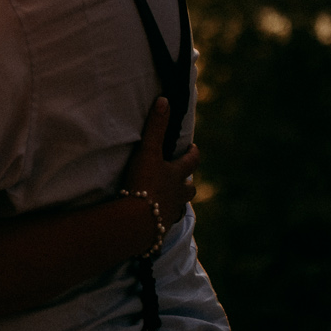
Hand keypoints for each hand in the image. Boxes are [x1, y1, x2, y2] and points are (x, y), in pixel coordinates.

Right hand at [117, 98, 199, 253]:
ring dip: (176, 201)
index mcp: (178, 176)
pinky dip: (161, 218)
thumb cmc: (143, 184)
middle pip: (190, 188)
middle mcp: (178, 195)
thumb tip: (165, 100)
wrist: (136, 221)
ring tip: (169, 199)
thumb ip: (155, 127)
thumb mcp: (148, 152)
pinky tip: (154, 219)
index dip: (193, 153)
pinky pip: (164, 223)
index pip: (192, 161)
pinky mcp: (158, 229)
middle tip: (182, 177)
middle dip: (187, 182)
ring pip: (179, 206)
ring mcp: (170, 214)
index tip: (193, 148)